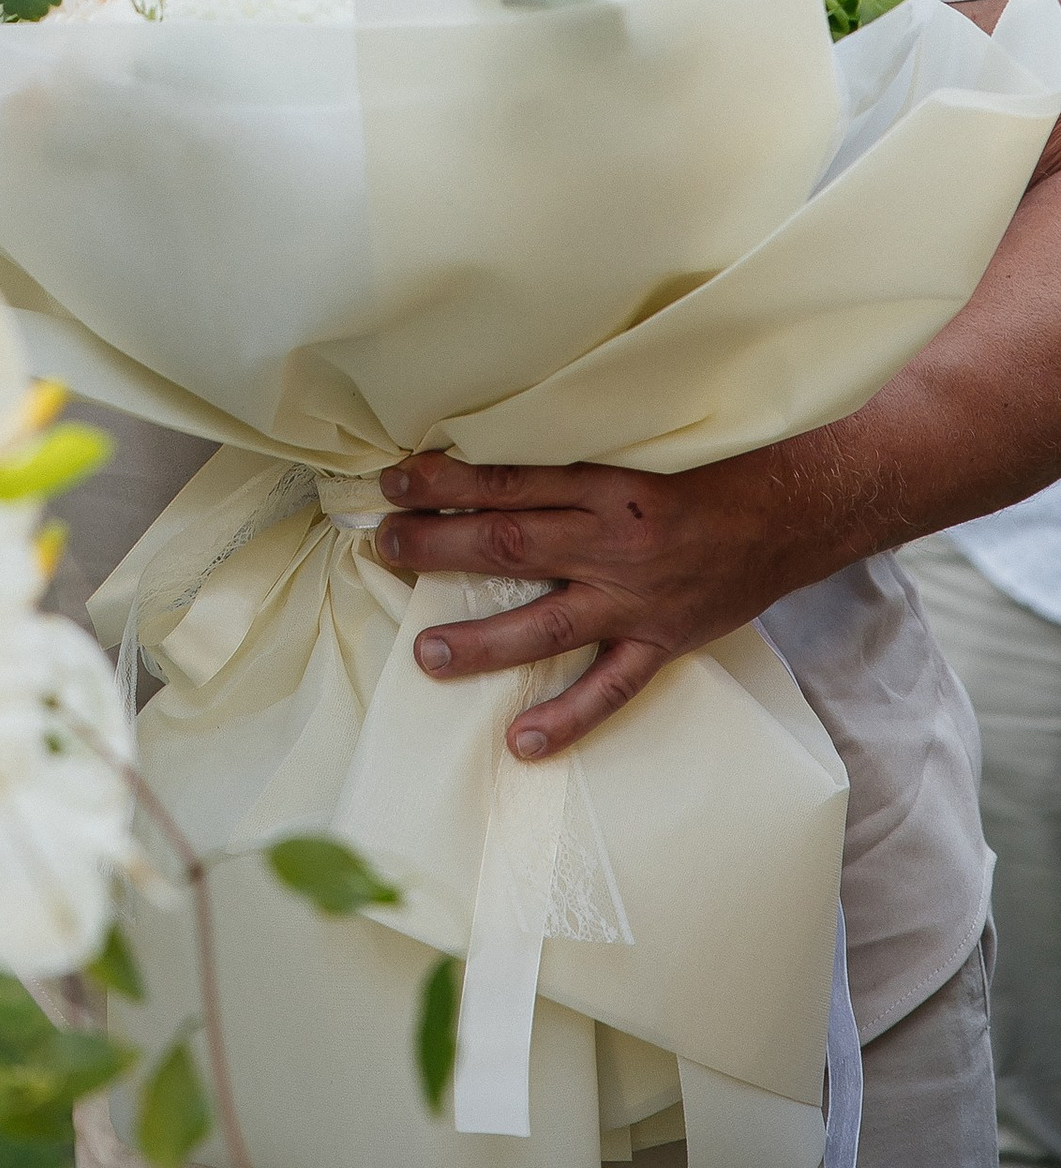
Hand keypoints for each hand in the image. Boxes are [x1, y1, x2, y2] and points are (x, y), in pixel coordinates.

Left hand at [372, 442, 847, 757]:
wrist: (796, 507)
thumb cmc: (712, 462)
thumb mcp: (641, 436)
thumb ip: (576, 444)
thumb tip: (496, 438)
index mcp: (606, 481)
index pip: (506, 480)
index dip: (443, 481)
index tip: (391, 479)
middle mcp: (615, 540)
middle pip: (509, 545)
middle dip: (438, 546)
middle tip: (383, 546)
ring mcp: (638, 599)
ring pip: (546, 624)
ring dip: (481, 640)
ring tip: (425, 653)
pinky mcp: (663, 642)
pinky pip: (610, 688)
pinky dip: (568, 717)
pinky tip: (522, 741)